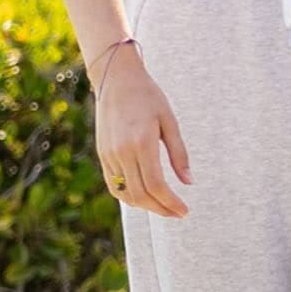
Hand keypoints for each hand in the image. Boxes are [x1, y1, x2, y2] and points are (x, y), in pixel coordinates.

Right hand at [94, 47, 191, 218]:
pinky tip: (144, 196)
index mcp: (142, 142)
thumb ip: (179, 153)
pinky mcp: (102, 154)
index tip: (184, 211)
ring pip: (126, 194)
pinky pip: (114, 185)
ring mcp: (109, 154)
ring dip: (145, 205)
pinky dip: (129, 196)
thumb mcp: (169, 121)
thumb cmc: (148, 95)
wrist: (116, 78)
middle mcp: (122, 152)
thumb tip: (188, 182)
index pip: (156, 185)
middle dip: (161, 209)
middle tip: (177, 213)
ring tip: (163, 206)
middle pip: (141, 195)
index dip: (171, 203)